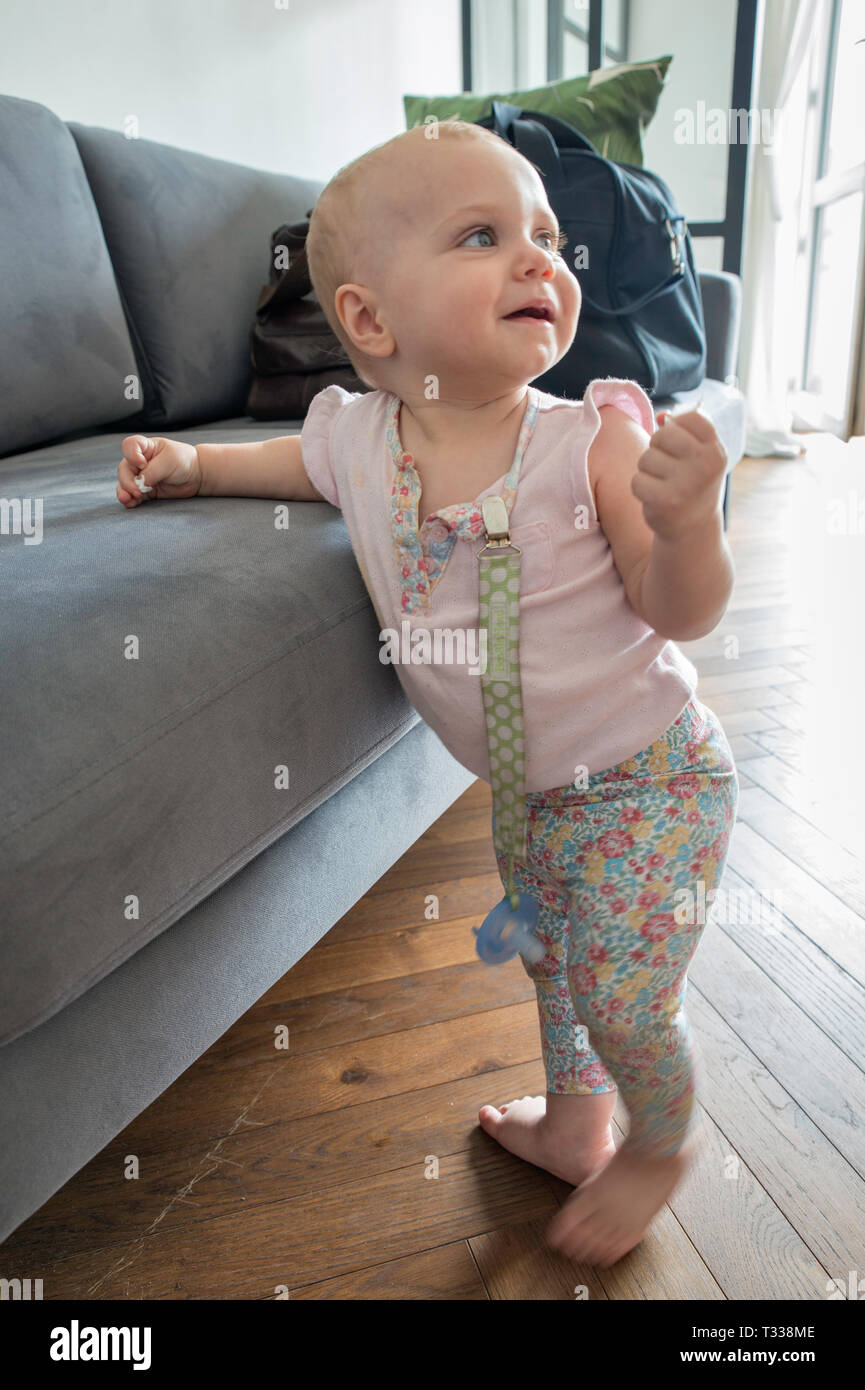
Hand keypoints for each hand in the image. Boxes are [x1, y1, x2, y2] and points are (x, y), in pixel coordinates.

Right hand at [116, 435, 201, 507]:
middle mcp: (139, 461)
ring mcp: (141, 476)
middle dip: (127, 481)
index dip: (131, 455)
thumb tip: (139, 484)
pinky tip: (130, 504)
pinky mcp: (145, 490)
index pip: (128, 446)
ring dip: (124, 492)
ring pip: (125, 483)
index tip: (142, 464)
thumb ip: (153, 471)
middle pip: (124, 469)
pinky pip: (132, 495)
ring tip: (127, 499)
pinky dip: (130, 500)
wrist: (196, 476)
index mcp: (145, 447)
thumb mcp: (169, 461)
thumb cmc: (183, 461)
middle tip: (137, 491)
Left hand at [631, 408, 726, 541]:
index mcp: (716, 451)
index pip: (692, 417)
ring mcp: (686, 483)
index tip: (681, 445)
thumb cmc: (692, 483)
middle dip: (657, 447)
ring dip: (648, 470)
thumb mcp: (699, 456)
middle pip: (663, 434)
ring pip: (646, 458)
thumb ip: (684, 431)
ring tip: (663, 483)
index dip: (678, 427)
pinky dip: (641, 488)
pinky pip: (637, 480)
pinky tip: (655, 497)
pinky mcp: (665, 501)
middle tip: (667, 466)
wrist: (693, 529)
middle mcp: (705, 465)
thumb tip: (662, 416)